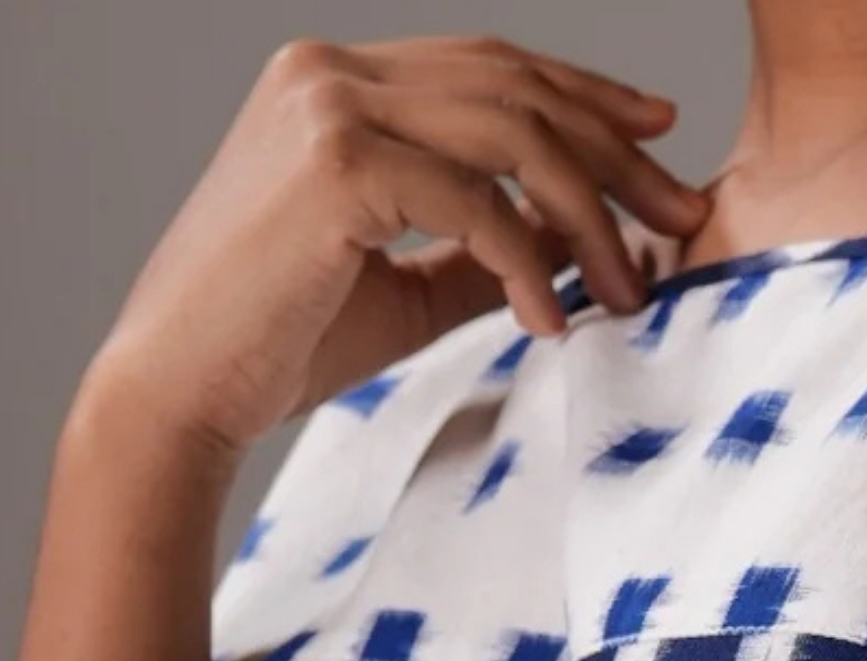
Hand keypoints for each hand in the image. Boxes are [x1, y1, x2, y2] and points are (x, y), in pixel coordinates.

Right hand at [80, 34, 713, 460]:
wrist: (180, 387)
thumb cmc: (278, 343)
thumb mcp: (405, 290)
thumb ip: (482, 257)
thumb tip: (577, 251)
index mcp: (340, 84)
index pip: (491, 67)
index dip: (586, 96)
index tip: (659, 138)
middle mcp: (332, 72)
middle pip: (516, 87)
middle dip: (616, 152)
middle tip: (686, 212)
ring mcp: (330, 105)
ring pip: (510, 135)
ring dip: (590, 213)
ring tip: (631, 285)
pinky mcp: (336, 164)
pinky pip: (474, 203)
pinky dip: (528, 262)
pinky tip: (554, 321)